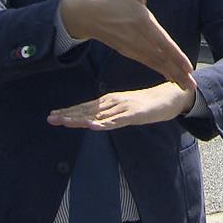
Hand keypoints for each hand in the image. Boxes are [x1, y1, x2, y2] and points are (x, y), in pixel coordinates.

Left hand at [47, 82, 195, 129]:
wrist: (171, 96)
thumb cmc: (148, 104)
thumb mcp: (126, 109)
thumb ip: (112, 114)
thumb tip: (95, 121)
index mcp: (110, 100)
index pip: (86, 107)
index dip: (69, 111)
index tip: (53, 115)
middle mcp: (114, 102)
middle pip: (88, 110)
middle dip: (68, 115)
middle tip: (50, 118)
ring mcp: (124, 107)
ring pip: (99, 115)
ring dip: (80, 118)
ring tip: (64, 121)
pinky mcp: (135, 114)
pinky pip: (117, 120)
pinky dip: (103, 123)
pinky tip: (92, 126)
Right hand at [60, 0, 196, 90]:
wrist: (87, 14)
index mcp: (142, 22)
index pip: (163, 42)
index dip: (176, 56)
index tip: (188, 67)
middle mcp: (138, 38)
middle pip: (161, 58)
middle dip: (177, 73)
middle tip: (192, 87)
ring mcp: (132, 47)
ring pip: (155, 64)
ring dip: (171, 75)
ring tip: (185, 87)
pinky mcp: (128, 52)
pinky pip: (147, 63)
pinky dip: (160, 71)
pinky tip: (170, 77)